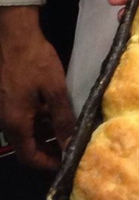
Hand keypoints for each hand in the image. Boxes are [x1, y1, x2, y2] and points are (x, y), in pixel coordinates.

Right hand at [0, 7, 75, 169]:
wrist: (14, 35)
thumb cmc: (35, 61)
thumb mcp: (55, 92)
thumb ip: (62, 121)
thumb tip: (69, 146)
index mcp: (16, 123)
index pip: (28, 158)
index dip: (48, 165)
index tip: (66, 163)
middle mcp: (5, 120)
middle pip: (25, 146)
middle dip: (48, 150)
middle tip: (70, 147)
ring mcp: (3, 109)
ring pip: (24, 132)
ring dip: (44, 135)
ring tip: (67, 130)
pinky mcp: (5, 98)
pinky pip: (21, 118)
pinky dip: (37, 121)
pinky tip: (54, 113)